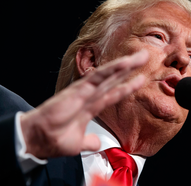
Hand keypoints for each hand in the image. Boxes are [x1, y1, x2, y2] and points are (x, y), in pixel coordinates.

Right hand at [20, 50, 148, 158]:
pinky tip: (124, 63)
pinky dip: (111, 69)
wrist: (38, 140)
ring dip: (125, 65)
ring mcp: (85, 91)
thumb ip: (90, 141)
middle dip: (131, 69)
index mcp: (92, 106)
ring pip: (109, 74)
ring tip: (140, 56)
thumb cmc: (54, 139)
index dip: (128, 86)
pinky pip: (97, 77)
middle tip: (144, 57)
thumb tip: (97, 143)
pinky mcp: (78, 90)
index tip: (141, 79)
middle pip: (114, 79)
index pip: (114, 93)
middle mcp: (90, 96)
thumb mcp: (78, 143)